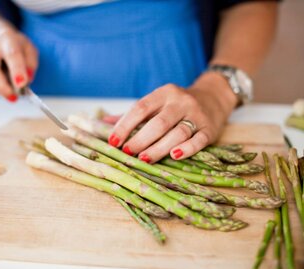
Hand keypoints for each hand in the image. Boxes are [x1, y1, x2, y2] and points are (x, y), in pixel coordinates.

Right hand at [0, 25, 37, 101]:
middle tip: (13, 97)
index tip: (21, 84)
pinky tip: (1, 84)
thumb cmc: (17, 47)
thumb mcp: (30, 51)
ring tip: (10, 89)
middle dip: (2, 87)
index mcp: (7, 38)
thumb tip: (27, 79)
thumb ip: (31, 64)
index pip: (12, 54)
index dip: (17, 71)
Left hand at [108, 72, 237, 162]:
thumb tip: (102, 123)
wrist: (213, 97)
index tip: (113, 141)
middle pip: (158, 122)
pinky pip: (198, 140)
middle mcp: (180, 101)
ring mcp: (197, 115)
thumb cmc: (176, 105)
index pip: (140, 108)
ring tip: (144, 159)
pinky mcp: (209, 129)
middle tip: (127, 153)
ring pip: (177, 132)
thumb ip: (132, 115)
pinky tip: (174, 156)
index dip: (125, 125)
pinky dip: (187, 149)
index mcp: (163, 93)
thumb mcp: (156, 103)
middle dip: (140, 139)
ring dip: (159, 148)